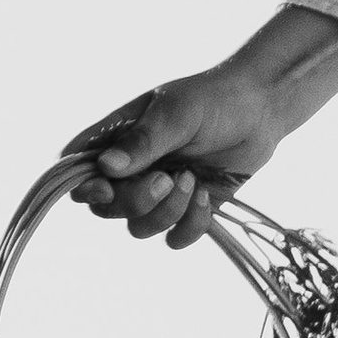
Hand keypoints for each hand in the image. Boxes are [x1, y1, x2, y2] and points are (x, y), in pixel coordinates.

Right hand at [63, 7, 337, 246]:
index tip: (107, 187)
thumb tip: (105, 167)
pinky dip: (190, 226)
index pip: (76, 171)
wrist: (261, 110)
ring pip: (138, 227)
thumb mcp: (176, 113)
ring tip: (193, 182)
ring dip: (166, 213)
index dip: (82, 188)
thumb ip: (144, 141)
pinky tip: (207, 197)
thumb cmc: (213, 99)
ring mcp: (158, 192)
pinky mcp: (186, 210)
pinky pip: (173, 238)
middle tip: (167, 179)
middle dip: (135, 201)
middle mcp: (131, 169)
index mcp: (116, 139)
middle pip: (105, 208)